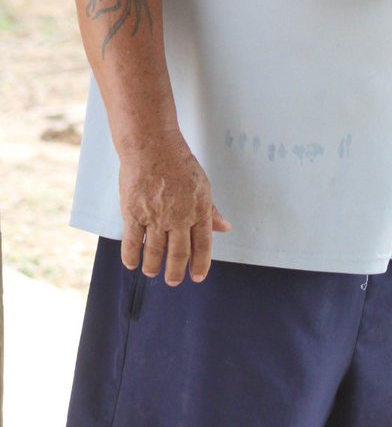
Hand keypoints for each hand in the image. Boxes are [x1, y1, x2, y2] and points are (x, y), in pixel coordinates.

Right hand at [118, 130, 230, 285]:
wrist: (152, 146)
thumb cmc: (179, 163)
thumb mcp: (202, 185)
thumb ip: (211, 210)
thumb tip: (225, 227)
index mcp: (198, 209)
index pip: (203, 245)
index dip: (201, 264)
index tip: (197, 277)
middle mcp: (179, 216)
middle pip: (179, 254)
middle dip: (176, 272)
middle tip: (174, 281)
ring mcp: (156, 216)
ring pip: (155, 252)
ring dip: (154, 267)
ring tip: (152, 272)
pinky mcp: (134, 213)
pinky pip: (133, 241)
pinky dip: (132, 256)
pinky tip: (132, 263)